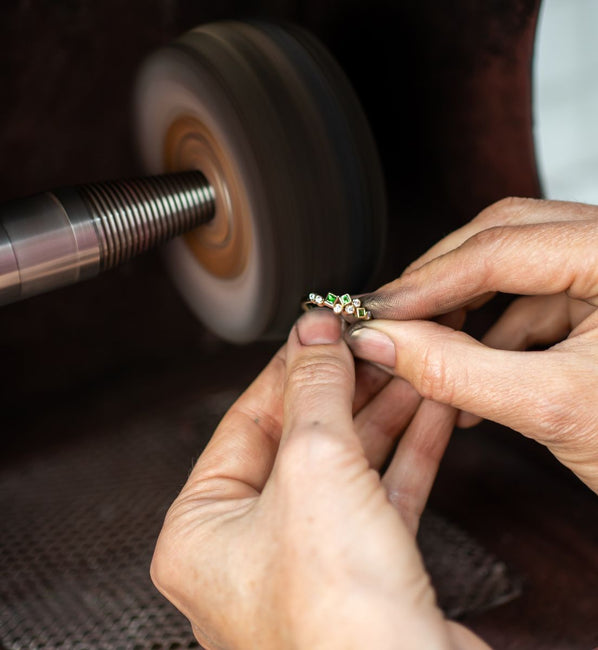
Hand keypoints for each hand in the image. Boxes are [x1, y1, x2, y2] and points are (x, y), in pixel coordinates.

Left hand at [150, 310, 487, 649]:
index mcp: (202, 531)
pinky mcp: (365, 577)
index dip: (290, 369)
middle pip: (298, 441)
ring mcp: (309, 566)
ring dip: (382, 415)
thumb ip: (314, 391)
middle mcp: (249, 552)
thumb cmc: (338, 621)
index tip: (322, 330)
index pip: (246, 421)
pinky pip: (381, 496)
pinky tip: (427, 413)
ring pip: (346, 467)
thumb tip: (313, 332)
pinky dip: (406, 452)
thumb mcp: (314, 468)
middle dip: (343, 389)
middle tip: (371, 346)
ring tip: (407, 370)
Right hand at [347, 197, 597, 491]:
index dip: (427, 281)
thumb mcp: (552, 409)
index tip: (377, 310)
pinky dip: (497, 330)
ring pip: (516, 264)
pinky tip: (474, 371)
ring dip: (467, 309)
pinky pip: (537, 296)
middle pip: (504, 235)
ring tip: (431, 353)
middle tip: (395, 317)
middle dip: (442, 281)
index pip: (502, 247)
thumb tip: (382, 341)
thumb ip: (454, 369)